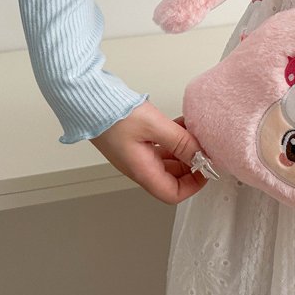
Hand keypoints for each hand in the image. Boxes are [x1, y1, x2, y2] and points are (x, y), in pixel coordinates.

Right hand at [88, 100, 208, 203]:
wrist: (88, 101)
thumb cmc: (113, 115)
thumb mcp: (154, 126)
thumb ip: (180, 141)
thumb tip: (202, 154)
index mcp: (143, 171)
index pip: (173, 194)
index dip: (194, 185)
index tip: (207, 168)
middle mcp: (140, 167)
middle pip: (173, 178)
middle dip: (192, 165)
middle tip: (204, 146)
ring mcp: (137, 154)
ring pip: (168, 161)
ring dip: (184, 149)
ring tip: (194, 131)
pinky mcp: (135, 141)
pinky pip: (161, 147)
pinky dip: (174, 139)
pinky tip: (181, 124)